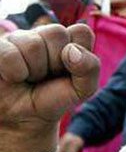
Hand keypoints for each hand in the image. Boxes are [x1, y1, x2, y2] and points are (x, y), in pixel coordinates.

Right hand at [0, 24, 98, 151]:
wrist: (21, 120)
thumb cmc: (53, 98)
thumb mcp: (83, 89)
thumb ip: (90, 68)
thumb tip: (71, 50)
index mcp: (68, 38)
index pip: (81, 31)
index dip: (79, 57)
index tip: (68, 72)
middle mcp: (43, 33)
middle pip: (56, 33)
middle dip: (55, 63)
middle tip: (46, 77)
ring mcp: (18, 38)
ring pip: (33, 44)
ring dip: (34, 70)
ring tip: (29, 78)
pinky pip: (9, 54)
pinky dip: (15, 72)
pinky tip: (14, 77)